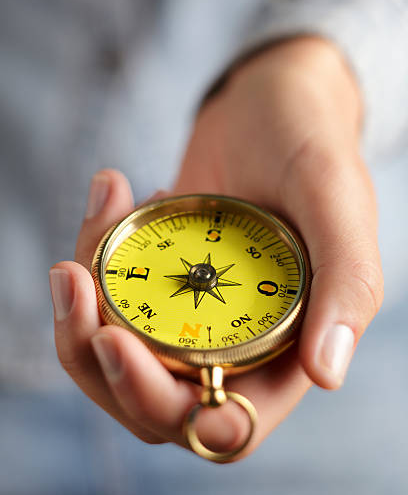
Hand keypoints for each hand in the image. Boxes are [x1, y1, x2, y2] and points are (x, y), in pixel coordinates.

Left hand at [50, 37, 382, 460]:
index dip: (173, 409)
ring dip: (80, 312)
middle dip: (102, 361)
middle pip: (153, 400)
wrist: (269, 102)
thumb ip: (347, 279)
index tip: (121, 347)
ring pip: (118, 355)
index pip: (230, 420)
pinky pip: (107, 296)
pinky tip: (112, 193)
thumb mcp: (336, 197)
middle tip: (76, 284)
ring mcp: (190, 312)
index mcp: (289, 346)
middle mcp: (236, 343)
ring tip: (85, 237)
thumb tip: (326, 374)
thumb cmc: (311, 142)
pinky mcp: (157, 278)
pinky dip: (92, 253)